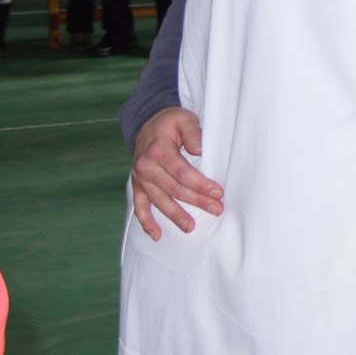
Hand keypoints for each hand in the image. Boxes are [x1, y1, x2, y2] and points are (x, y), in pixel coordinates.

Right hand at [131, 108, 223, 239]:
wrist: (147, 123)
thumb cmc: (171, 122)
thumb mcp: (184, 118)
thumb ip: (193, 132)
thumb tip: (200, 150)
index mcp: (158, 150)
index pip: (182, 173)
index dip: (200, 184)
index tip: (218, 192)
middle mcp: (146, 166)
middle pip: (174, 189)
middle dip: (196, 201)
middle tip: (216, 210)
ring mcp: (140, 178)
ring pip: (159, 201)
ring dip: (175, 216)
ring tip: (190, 227)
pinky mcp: (137, 185)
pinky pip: (140, 206)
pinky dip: (146, 222)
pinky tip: (156, 235)